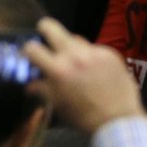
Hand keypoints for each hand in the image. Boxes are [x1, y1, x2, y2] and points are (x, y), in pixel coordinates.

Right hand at [24, 17, 143, 132]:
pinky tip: (94, 70)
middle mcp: (75, 55)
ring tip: (75, 62)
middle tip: (44, 35)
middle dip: (44, 29)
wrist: (119, 119)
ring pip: (75, 39)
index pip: (32, 48)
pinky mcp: (110, 53)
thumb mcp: (58, 105)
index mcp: (58, 70)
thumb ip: (42, 89)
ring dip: (71, 47)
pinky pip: (94, 49)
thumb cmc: (84, 117)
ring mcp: (94, 52)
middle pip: (52, 27)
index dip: (27, 50)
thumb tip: (30, 84)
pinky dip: (90, 56)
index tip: (29, 53)